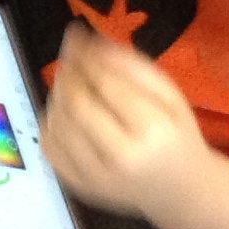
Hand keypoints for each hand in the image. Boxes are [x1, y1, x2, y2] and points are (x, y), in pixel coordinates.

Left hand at [41, 26, 212, 224]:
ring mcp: (95, 177)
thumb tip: (89, 42)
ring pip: (58, 124)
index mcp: (153, 130)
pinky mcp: (77, 186)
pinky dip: (49, 122)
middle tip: (68, 56)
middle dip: (67, 74)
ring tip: (68, 81)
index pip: (106, 85)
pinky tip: (62, 111)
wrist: (179, 190)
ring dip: (56, 95)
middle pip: (76, 104)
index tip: (76, 38)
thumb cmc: (177, 136)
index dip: (85, 57)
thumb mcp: (171, 95)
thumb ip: (132, 67)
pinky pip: (49, 147)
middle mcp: (122, 157)